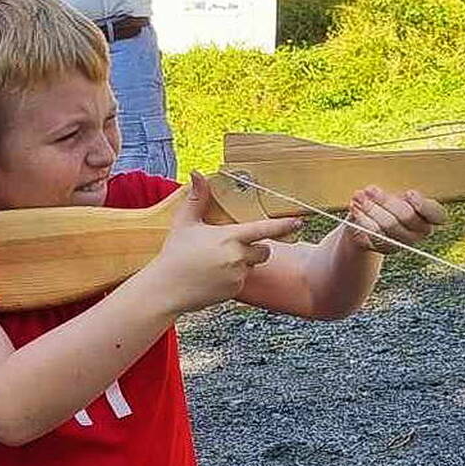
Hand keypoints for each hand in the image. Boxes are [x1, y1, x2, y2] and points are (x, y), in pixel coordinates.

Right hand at [149, 172, 301, 313]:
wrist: (166, 289)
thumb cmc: (174, 254)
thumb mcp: (185, 223)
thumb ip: (197, 198)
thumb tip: (197, 174)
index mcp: (229, 237)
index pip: (263, 229)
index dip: (283, 225)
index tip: (298, 222)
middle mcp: (238, 257)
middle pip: (264, 250)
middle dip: (256, 247)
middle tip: (233, 246)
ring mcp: (237, 276)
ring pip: (252, 265)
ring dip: (243, 262)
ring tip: (217, 262)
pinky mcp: (234, 291)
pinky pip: (242, 281)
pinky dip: (233, 278)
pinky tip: (213, 276)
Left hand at [344, 186, 446, 253]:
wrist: (370, 217)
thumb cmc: (389, 197)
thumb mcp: (397, 188)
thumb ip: (400, 185)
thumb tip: (395, 173)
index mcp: (429, 215)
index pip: (438, 215)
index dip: (424, 205)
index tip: (409, 193)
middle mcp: (420, 231)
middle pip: (406, 217)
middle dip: (386, 202)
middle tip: (370, 189)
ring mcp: (402, 242)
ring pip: (388, 226)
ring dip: (371, 209)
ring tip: (358, 196)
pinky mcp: (384, 247)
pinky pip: (373, 235)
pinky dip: (362, 220)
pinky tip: (355, 208)